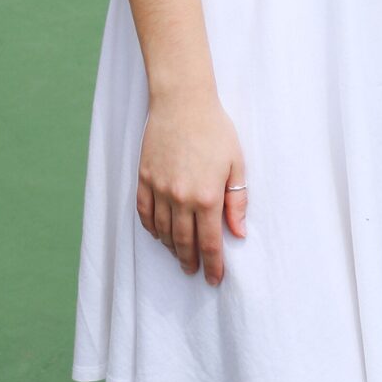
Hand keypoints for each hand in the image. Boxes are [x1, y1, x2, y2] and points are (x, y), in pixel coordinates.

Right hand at [136, 96, 246, 285]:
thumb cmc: (215, 130)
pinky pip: (144, 214)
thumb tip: (238, 233)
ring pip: (163, 231)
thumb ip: (237, 201)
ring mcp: (159, 189)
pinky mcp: (144, 179)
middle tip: (194, 272)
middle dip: (190, 261)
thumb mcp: (236, 163)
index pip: (209, 243)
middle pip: (184, 242)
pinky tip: (159, 234)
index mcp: (207, 196)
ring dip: (172, 247)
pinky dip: (152, 228)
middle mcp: (181, 198)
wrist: (183, 103)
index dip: (213, 265)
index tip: (214, 279)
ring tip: (180, 255)